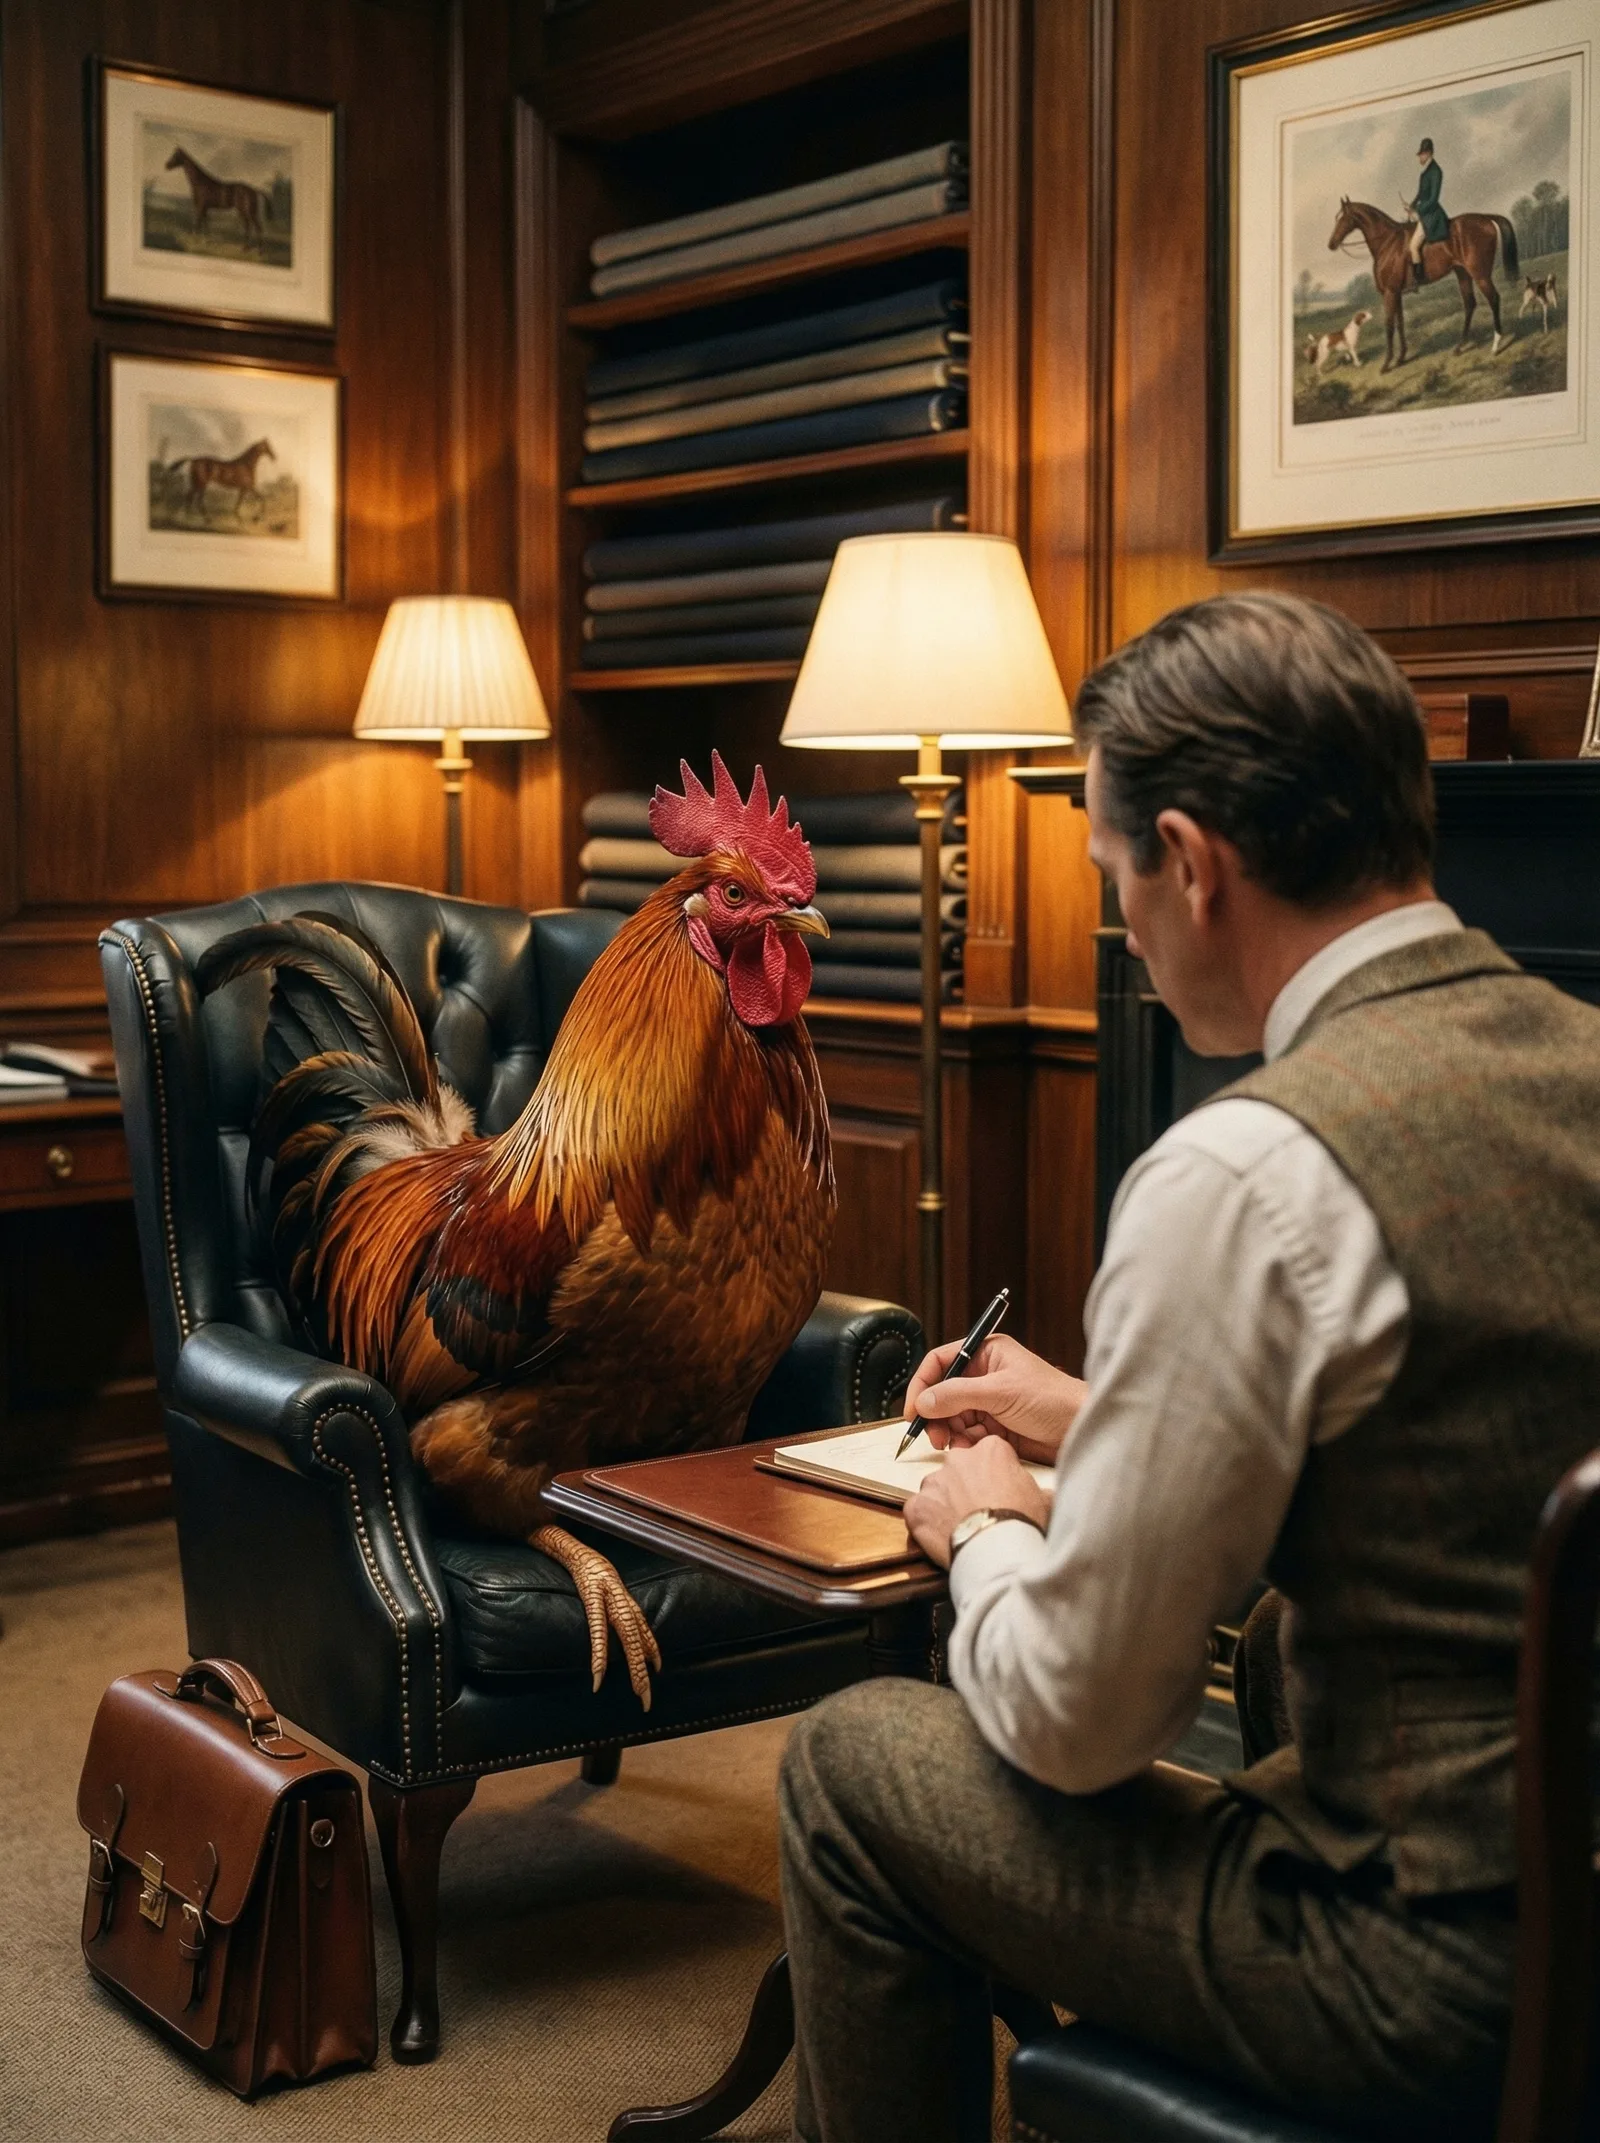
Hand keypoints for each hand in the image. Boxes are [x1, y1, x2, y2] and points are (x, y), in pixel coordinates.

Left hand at [903, 1435, 1050, 1569]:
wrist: (996, 1552)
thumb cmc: (1020, 1524)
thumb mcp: (1043, 1499)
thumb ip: (1038, 1489)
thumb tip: (1046, 1495)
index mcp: (990, 1450)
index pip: (989, 1454)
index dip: (994, 1474)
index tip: (999, 1490)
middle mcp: (958, 1460)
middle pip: (959, 1468)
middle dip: (966, 1485)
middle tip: (980, 1509)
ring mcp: (934, 1483)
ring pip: (937, 1488)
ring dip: (946, 1503)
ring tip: (963, 1526)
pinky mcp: (917, 1507)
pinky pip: (918, 1510)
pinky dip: (927, 1521)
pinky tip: (943, 1535)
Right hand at [904, 1332, 1087, 1464]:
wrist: (1082, 1428)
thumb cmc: (1053, 1399)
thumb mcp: (1001, 1392)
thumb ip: (958, 1394)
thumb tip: (923, 1401)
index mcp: (986, 1354)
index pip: (941, 1362)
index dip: (922, 1384)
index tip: (913, 1409)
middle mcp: (985, 1375)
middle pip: (943, 1393)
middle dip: (935, 1414)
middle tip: (934, 1436)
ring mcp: (990, 1402)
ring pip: (953, 1417)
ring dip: (950, 1432)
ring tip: (956, 1445)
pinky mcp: (996, 1427)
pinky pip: (968, 1434)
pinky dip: (965, 1443)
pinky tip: (971, 1449)